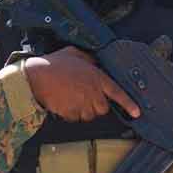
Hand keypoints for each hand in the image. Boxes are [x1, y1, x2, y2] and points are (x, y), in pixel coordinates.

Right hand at [22, 47, 140, 122]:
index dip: (129, 104)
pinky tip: (63, 102)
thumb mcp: (74, 53)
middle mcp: (93, 92)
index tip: (137, 112)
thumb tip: (94, 62)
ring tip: (70, 97)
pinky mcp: (72, 113)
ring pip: (89, 115)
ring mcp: (82, 104)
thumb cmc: (54, 63)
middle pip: (103, 109)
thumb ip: (88, 59)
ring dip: (83, 110)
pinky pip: (76, 118)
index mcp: (97, 77)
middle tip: (83, 96)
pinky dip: (71, 113)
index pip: (118, 92)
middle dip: (96, 105)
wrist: (36, 77)